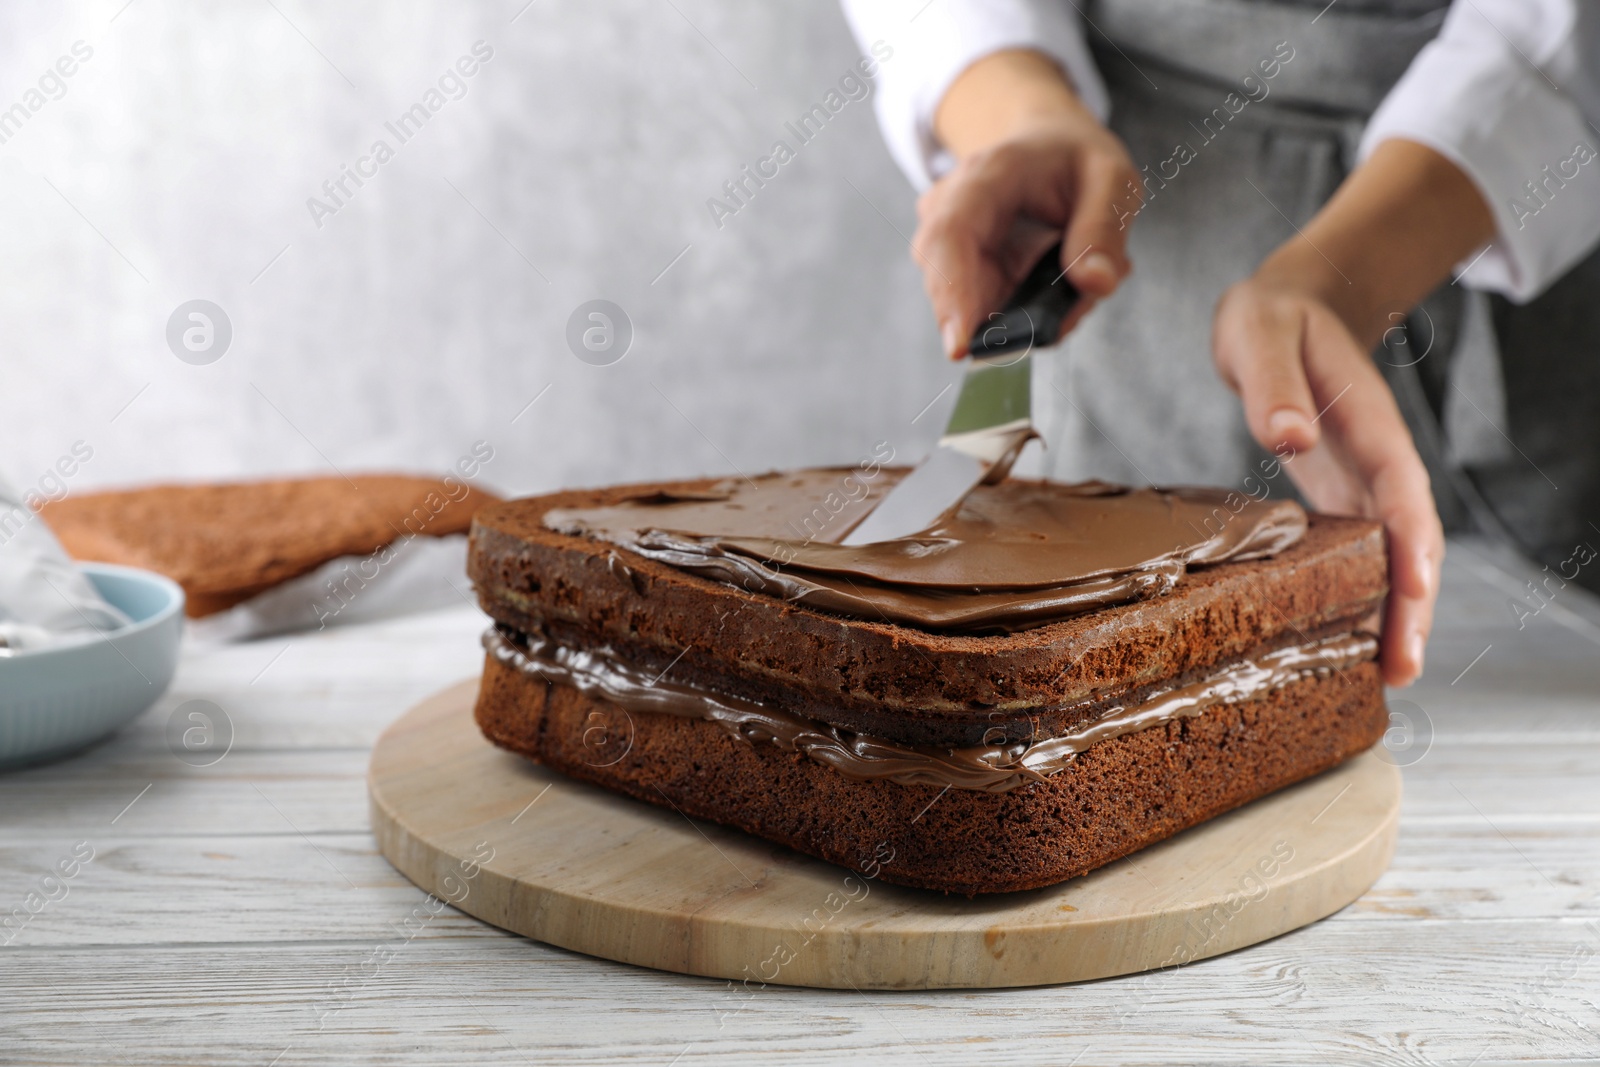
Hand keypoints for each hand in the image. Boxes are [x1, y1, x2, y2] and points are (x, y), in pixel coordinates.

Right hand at [913, 50, 1138, 357]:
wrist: (1045, 146)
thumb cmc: (1075, 160)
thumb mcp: (1112, 180)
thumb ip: (1104, 230)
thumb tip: (1095, 284)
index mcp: (988, 174)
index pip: (950, 233)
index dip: (950, 291)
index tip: (961, 346)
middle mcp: (951, 207)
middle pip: (946, 281)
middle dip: (1001, 320)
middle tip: (1064, 318)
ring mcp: (949, 242)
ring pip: (968, 305)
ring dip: (1024, 314)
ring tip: (1077, 285)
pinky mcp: (959, 271)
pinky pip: (985, 309)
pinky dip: (1025, 312)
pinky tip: (1059, 283)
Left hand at [1214, 277, 1441, 686]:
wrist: (1285, 310)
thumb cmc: (1272, 320)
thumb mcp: (1260, 335)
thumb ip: (1273, 384)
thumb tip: (1287, 436)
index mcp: (1369, 422)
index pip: (1401, 488)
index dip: (1412, 541)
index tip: (1416, 590)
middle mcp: (1376, 460)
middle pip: (1408, 539)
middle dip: (1412, 602)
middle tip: (1403, 667)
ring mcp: (1361, 482)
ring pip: (1390, 555)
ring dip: (1393, 612)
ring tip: (1388, 674)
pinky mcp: (1338, 497)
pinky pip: (1360, 553)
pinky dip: (1362, 595)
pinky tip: (1350, 639)